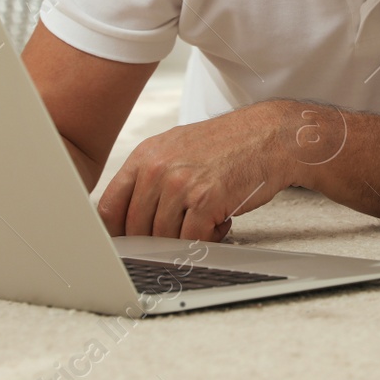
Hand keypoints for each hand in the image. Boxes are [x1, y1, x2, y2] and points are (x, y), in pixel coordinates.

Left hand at [97, 101, 299, 239]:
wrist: (270, 136)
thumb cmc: (228, 145)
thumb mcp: (177, 148)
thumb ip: (150, 178)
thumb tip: (128, 216)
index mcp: (146, 156)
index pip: (108, 207)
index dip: (115, 232)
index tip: (125, 243)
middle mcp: (158, 168)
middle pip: (135, 228)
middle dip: (157, 240)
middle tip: (181, 232)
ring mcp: (181, 184)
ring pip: (164, 237)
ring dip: (187, 238)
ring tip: (206, 220)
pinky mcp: (206, 200)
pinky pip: (193, 239)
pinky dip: (208, 239)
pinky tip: (221, 222)